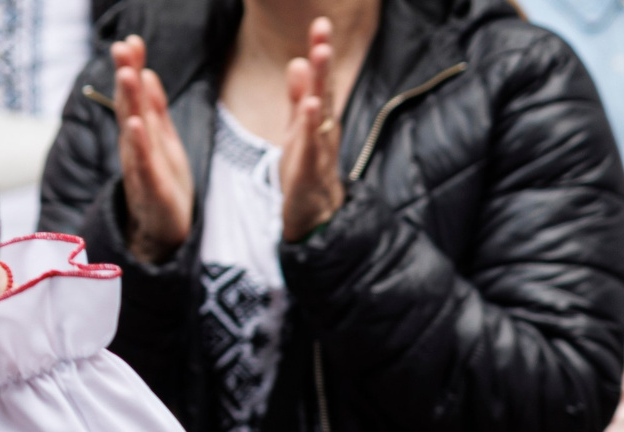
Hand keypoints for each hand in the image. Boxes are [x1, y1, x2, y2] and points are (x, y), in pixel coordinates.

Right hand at [112, 36, 195, 265]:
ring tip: (128, 75)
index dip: (134, 67)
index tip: (132, 40)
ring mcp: (141, 167)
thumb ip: (155, 109)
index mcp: (143, 133)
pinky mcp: (152, 190)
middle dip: (126, 76)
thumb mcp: (164, 141)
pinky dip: (139, 145)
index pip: (136, 95)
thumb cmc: (164, 184)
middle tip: (122, 47)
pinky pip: (144, 164)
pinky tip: (136, 125)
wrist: (164, 234)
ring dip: (130, 102)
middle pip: (129, 106)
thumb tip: (147, 72)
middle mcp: (137, 146)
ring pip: (133, 130)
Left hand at [280, 18, 347, 242]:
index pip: (322, 81)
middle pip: (325, 90)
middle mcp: (324, 130)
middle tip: (323, 29)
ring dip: (321, 85)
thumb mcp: (298, 128)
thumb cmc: (307, 168)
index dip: (321, 52)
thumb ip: (298, 97)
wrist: (315, 215)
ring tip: (318, 56)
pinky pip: (310, 145)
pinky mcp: (309, 170)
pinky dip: (310, 126)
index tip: (321, 24)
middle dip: (324, 60)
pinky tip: (310, 106)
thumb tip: (298, 61)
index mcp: (320, 119)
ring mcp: (319, 149)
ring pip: (321, 114)